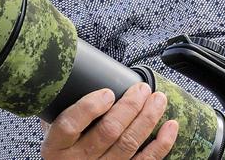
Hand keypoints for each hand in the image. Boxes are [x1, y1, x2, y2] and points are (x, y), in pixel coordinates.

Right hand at [41, 83, 178, 158]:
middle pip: (107, 131)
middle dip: (130, 106)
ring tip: (158, 99)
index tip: (108, 92)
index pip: (69, 125)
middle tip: (142, 89)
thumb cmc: (66, 147)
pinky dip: (162, 144)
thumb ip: (64, 110)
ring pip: (128, 143)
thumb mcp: (53, 130)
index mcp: (56, 147)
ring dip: (148, 118)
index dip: (90, 107)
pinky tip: (170, 126)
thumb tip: (80, 78)